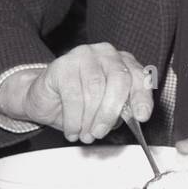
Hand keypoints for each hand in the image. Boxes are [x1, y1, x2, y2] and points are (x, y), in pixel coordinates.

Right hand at [0, 44, 154, 141]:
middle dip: (111, 112)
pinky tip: (72, 129)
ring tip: (85, 134)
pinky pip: (73, 95)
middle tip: (101, 132)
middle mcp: (107, 54)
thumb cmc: (79, 103)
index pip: (140, 78)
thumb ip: (122, 110)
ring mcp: (84, 55)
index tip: (142, 117)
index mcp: (123, 63)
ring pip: (95, 89)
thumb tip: (132, 119)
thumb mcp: (106, 108)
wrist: (45, 98)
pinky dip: (74, 118)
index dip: (142, 98)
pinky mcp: (62, 64)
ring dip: (90, 118)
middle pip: (119, 81)